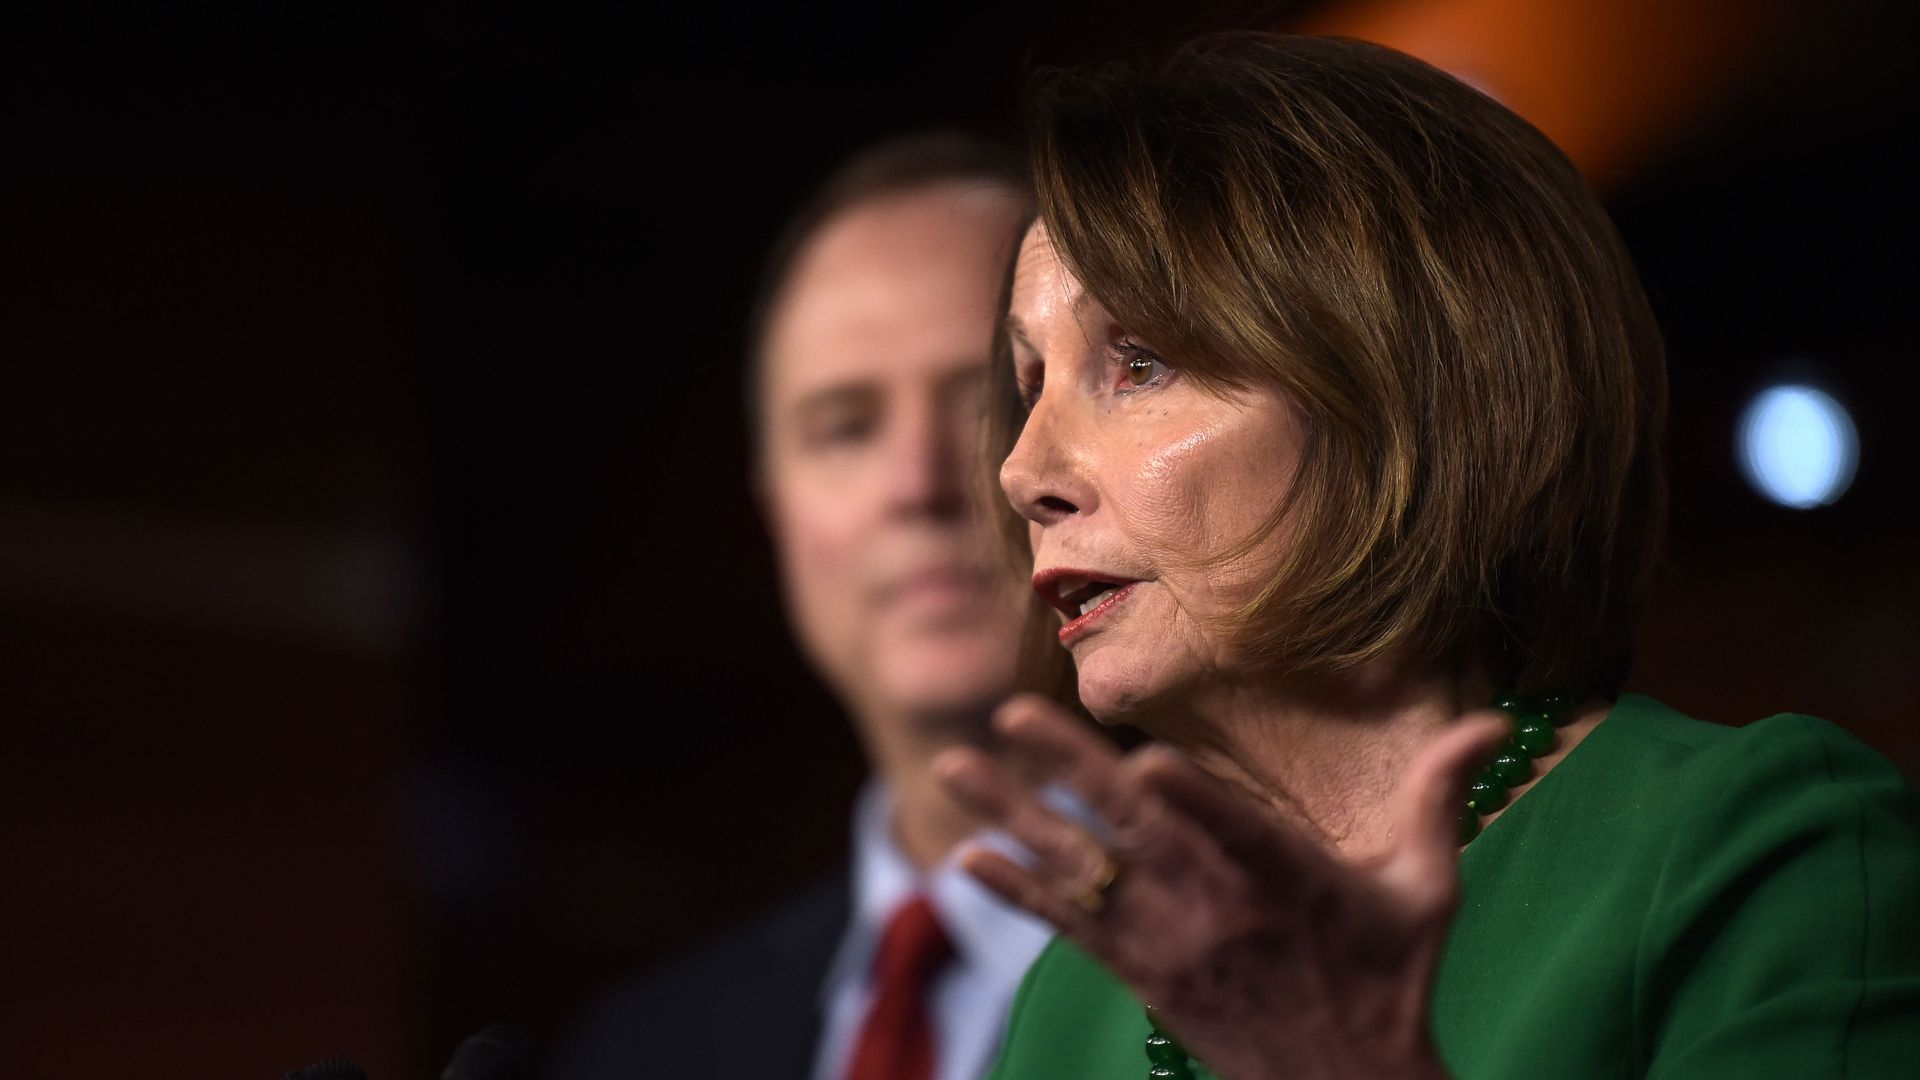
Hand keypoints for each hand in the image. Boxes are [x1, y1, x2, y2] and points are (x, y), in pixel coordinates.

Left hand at [933, 694, 1509, 1079]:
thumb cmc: (1391, 979)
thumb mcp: (1430, 889)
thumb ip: (1438, 798)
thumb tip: (1494, 719)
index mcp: (1292, 878)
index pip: (1238, 831)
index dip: (1193, 798)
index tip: (1144, 759)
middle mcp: (1221, 907)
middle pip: (1139, 829)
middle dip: (1071, 768)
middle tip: (1012, 712)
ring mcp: (1174, 940)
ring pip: (1087, 868)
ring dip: (1016, 815)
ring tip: (954, 765)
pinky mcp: (1144, 972)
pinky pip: (1071, 927)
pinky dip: (1020, 891)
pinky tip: (968, 857)